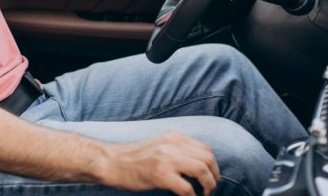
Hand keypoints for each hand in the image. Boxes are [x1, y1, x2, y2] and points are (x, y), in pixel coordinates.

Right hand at [100, 131, 219, 195]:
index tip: (210, 178)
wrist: (112, 163)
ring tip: (204, 194)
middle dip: (214, 177)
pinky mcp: (160, 174)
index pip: (206, 149)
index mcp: (174, 136)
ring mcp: (166, 158)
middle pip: (208, 159)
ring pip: (202, 171)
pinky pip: (187, 188)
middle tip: (210, 189)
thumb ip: (178, 149)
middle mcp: (172, 144)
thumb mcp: (160, 146)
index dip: (213, 166)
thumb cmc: (135, 159)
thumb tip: (201, 164)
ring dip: (208, 186)